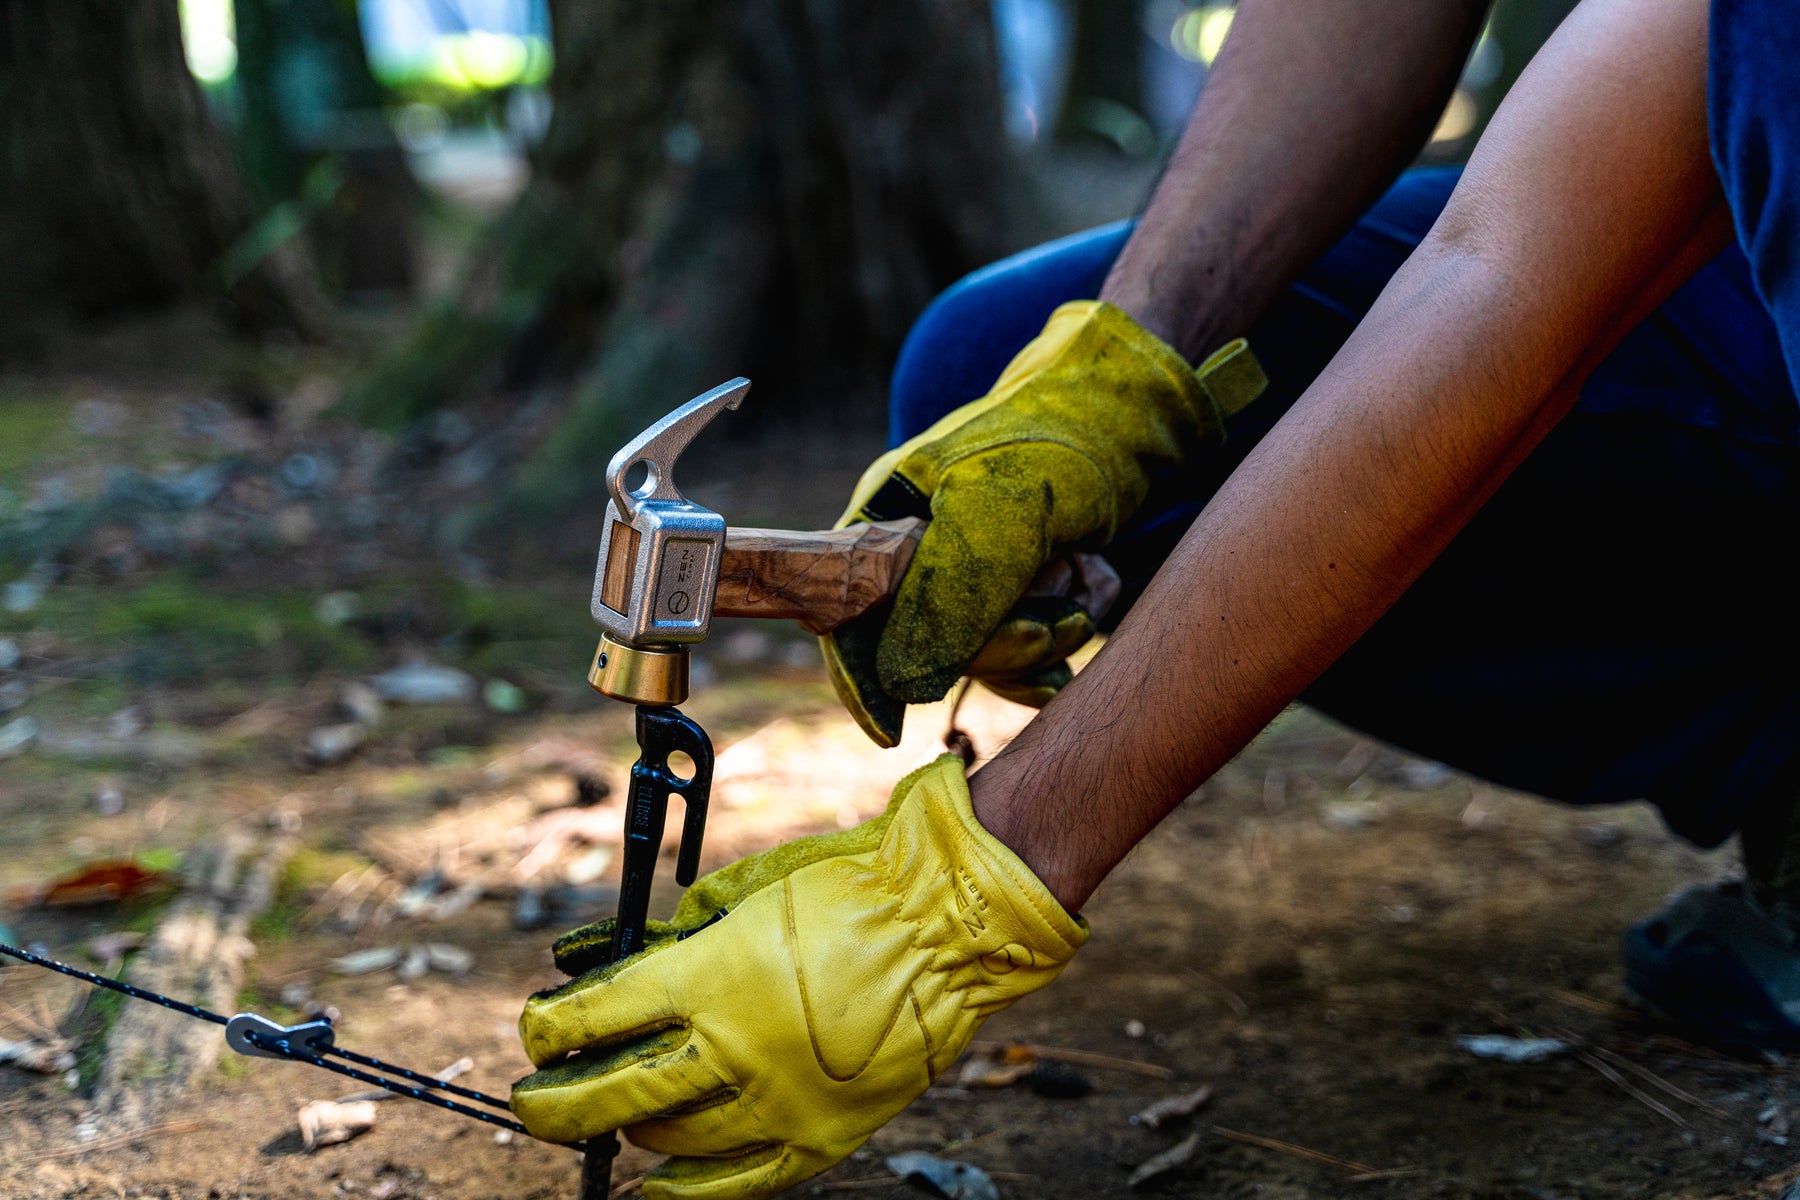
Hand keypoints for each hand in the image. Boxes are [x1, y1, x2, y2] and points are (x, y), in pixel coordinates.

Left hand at [512, 755, 1086, 1199]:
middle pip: (610, 1096)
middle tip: (534, 1103)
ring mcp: (777, 1100)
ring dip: (629, 1129)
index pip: (591, 1019)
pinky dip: (687, 1188)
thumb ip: (670, 936)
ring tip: (621, 1114)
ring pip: (668, 1140)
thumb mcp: (742, 892)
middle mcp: (733, 1047)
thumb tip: (601, 960)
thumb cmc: (845, 890)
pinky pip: (737, 1182)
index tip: (536, 1028)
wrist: (944, 924)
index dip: (547, 1027)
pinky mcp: (819, 1134)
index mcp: (709, 978)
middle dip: (554, 1104)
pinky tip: (659, 1180)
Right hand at [822, 300, 1264, 744]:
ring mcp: (966, 573)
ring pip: (976, 657)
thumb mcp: (1002, 507)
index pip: (844, 612)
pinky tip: (1081, 623)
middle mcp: (916, 550)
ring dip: (1035, 645)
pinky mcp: (1014, 591)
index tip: (886, 731)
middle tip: (1054, 623)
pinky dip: (1051, 651)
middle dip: (993, 650)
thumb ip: (949, 591)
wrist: (1144, 412)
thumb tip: (903, 681)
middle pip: (920, 649)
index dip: (859, 676)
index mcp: (885, 516)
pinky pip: (1014, 653)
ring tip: (1080, 601)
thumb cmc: (1064, 431)